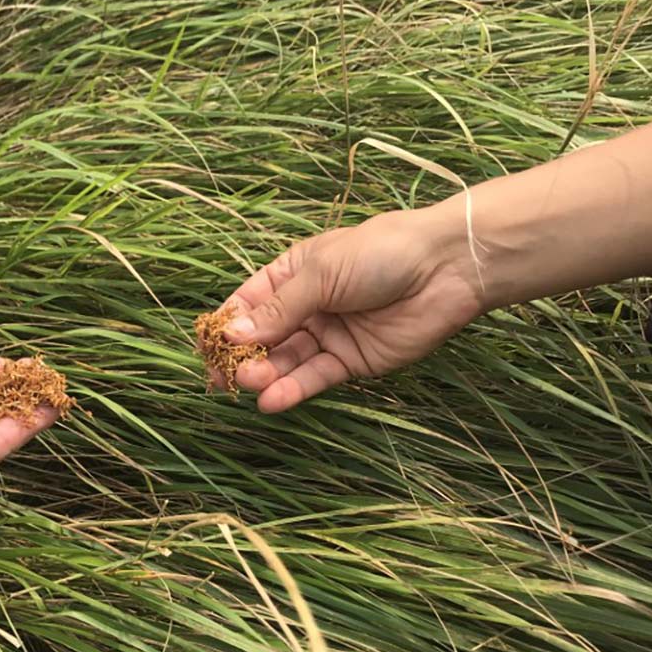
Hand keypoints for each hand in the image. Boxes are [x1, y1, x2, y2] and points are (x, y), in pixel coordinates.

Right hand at [220, 209, 482, 412]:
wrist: (445, 268)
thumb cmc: (380, 253)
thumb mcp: (320, 274)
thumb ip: (278, 310)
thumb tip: (231, 335)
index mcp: (292, 274)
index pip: (248, 304)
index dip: (226, 326)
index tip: (206, 347)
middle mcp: (306, 306)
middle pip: (264, 338)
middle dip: (242, 357)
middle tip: (222, 377)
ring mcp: (328, 335)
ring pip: (287, 361)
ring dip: (266, 374)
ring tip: (248, 385)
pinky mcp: (351, 361)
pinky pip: (315, 377)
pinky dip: (294, 389)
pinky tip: (273, 399)